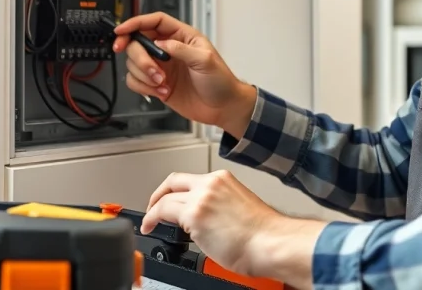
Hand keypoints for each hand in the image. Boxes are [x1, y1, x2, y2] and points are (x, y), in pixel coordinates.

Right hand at [112, 12, 255, 136]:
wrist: (223, 107)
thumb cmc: (221, 81)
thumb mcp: (205, 60)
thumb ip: (180, 49)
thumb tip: (159, 44)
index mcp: (181, 36)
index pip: (154, 22)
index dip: (135, 23)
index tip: (121, 31)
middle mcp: (168, 49)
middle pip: (137, 42)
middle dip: (140, 58)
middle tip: (153, 71)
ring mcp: (161, 67)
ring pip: (133, 63)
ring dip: (144, 76)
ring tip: (162, 84)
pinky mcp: (156, 84)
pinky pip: (136, 81)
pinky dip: (144, 88)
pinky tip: (161, 92)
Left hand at [140, 170, 324, 286]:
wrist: (272, 242)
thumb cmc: (264, 233)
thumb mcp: (239, 207)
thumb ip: (218, 205)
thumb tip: (206, 218)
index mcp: (223, 179)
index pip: (190, 180)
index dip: (174, 191)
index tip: (170, 200)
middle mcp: (211, 184)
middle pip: (172, 182)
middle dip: (158, 195)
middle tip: (152, 207)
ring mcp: (201, 198)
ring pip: (165, 199)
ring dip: (153, 211)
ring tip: (149, 222)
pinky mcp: (194, 215)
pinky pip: (162, 214)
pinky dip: (152, 220)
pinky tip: (150, 227)